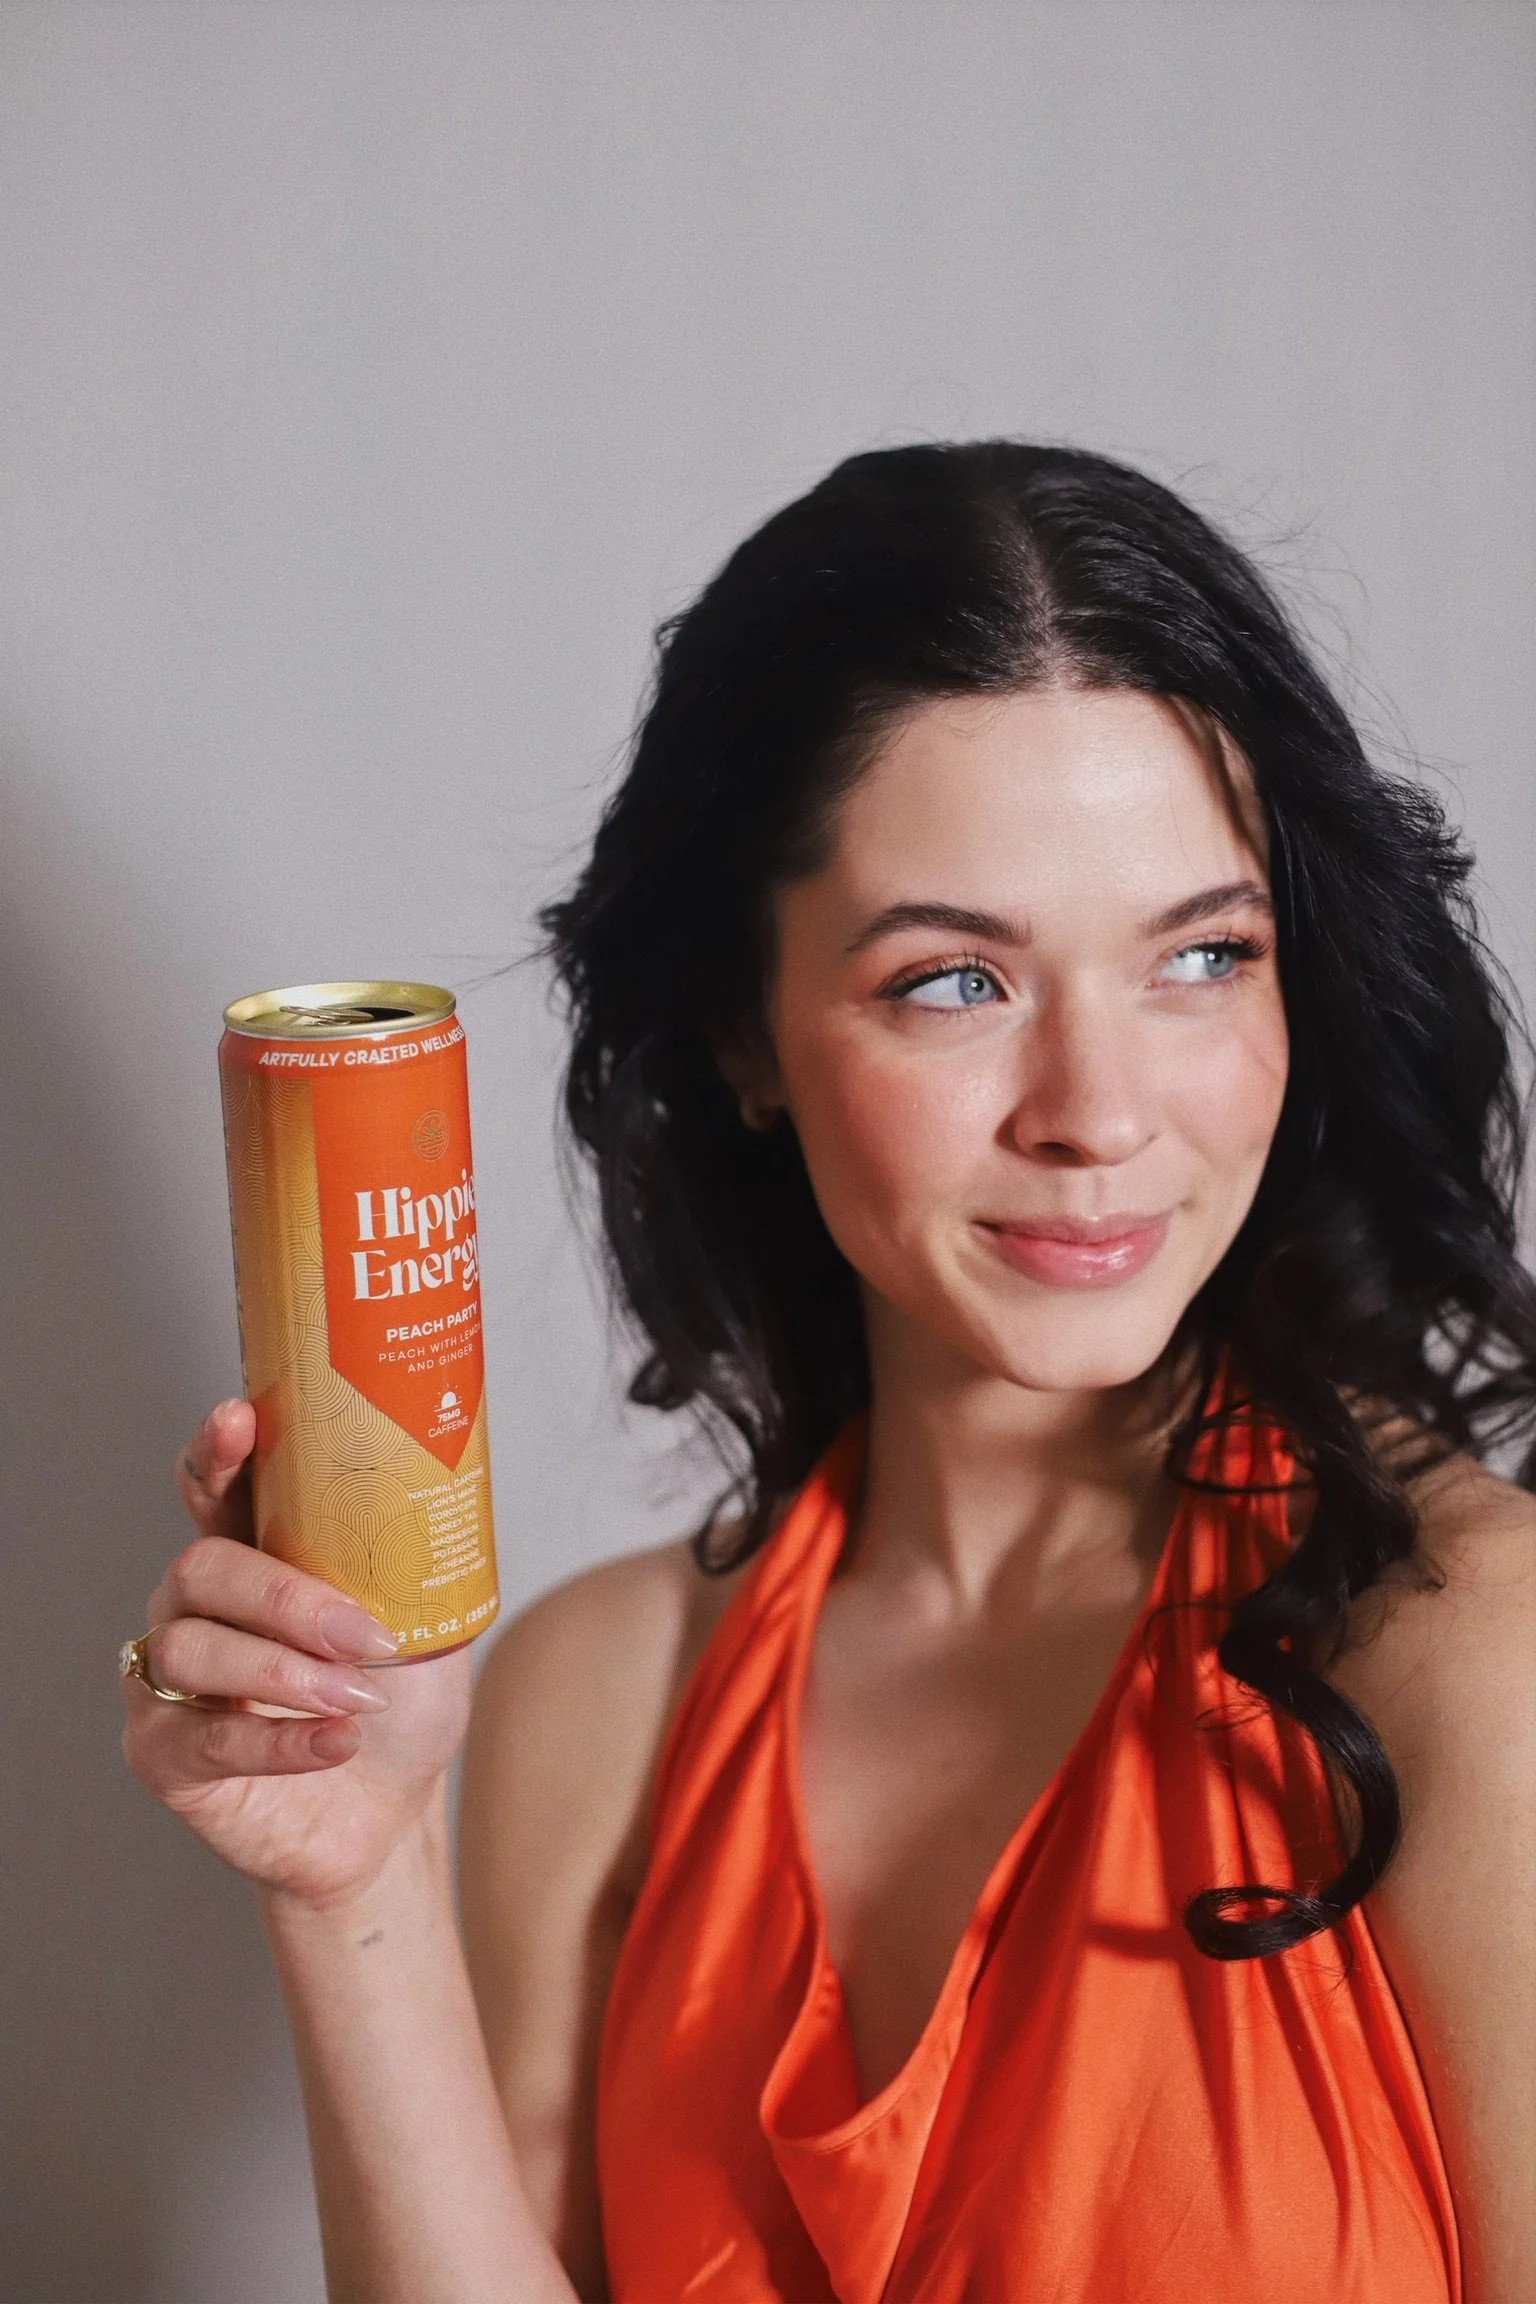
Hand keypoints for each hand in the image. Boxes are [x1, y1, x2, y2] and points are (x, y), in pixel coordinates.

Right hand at [122, 1399, 472, 1909]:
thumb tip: (455, 1484)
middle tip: (362, 1635)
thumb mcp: (421, 1620)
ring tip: (357, 1697)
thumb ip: (414, 1561)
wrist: (388, 1812)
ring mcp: (168, 1683)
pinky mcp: (163, 1758)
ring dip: (284, 1674)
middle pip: (200, 1567)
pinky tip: (337, 1741)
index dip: (217, 1451)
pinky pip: (203, 1740)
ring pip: (191, 1652)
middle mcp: (194, 1609)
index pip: (215, 1487)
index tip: (239, 1419)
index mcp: (251, 1555)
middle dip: (285, 1598)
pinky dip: (280, 1741)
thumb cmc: (394, 1705)